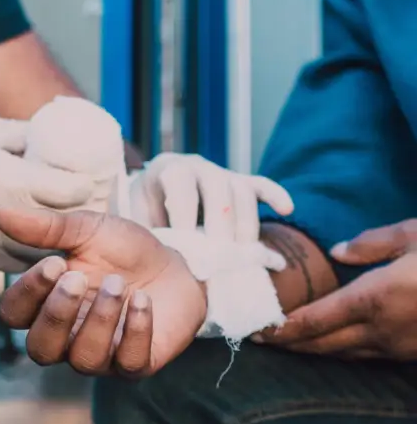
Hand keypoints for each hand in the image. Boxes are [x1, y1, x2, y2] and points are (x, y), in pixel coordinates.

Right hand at [0, 116, 95, 271]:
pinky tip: (41, 243)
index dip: (88, 186)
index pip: (73, 191)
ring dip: (60, 241)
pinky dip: (34, 255)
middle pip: (66, 224)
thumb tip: (63, 141)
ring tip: (69, 228)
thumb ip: (30, 136)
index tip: (92, 181)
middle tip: (90, 205)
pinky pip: (21, 263)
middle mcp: (10, 217)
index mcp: (15, 179)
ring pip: (46, 251)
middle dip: (81, 214)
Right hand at [0, 207, 207, 375]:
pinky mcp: (137, 363)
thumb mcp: (87, 231)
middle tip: (77, 278)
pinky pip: (129, 363)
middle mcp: (67, 339)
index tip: (55, 263)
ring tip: (118, 284)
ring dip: (99, 319)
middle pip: (41, 349)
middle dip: (57, 314)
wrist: (176, 266)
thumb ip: (45, 227)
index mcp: (46, 306)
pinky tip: (142, 300)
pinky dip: (135, 330)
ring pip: (84, 359)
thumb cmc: (123, 253)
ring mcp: (102, 356)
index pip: (14, 315)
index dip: (27, 292)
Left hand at [129, 153, 293, 237]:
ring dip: (247, 222)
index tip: (188, 245)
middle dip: (221, 225)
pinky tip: (287, 210)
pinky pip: (262, 185)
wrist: (154, 189)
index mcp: (170, 170)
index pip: (182, 186)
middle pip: (219, 189)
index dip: (186, 215)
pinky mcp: (241, 183)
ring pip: (243, 190)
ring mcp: (223, 173)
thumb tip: (154, 251)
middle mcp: (199, 167)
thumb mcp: (135, 216)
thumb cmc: (146, 209)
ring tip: (244, 251)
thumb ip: (144, 230)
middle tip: (220, 256)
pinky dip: (276, 195)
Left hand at [256, 220, 416, 358]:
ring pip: (344, 354)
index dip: (282, 329)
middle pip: (322, 344)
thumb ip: (373, 243)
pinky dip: (343, 351)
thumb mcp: (416, 235)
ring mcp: (396, 347)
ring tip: (291, 341)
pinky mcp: (410, 354)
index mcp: (374, 297)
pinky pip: (367, 356)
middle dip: (288, 343)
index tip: (257, 331)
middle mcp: (379, 329)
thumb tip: (336, 251)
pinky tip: (336, 341)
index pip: (314, 320)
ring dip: (314, 349)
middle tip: (262, 339)